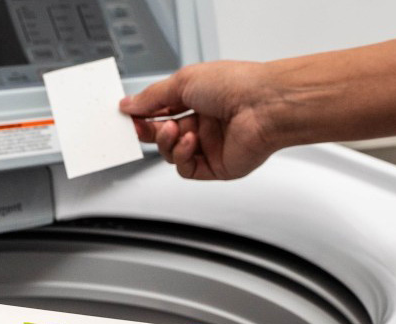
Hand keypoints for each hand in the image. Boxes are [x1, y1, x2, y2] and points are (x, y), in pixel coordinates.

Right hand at [119, 61, 282, 179]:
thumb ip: (153, 97)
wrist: (265, 105)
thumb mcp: (183, 81)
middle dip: (149, 131)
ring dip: (167, 143)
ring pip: (172, 153)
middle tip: (138, 127)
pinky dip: (182, 156)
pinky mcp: (216, 167)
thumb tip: (130, 104)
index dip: (144, 115)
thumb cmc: (237, 85)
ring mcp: (210, 146)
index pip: (162, 111)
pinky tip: (190, 142)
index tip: (130, 115)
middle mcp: (205, 123)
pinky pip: (186, 169)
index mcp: (199, 99)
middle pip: (164, 135)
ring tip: (173, 129)